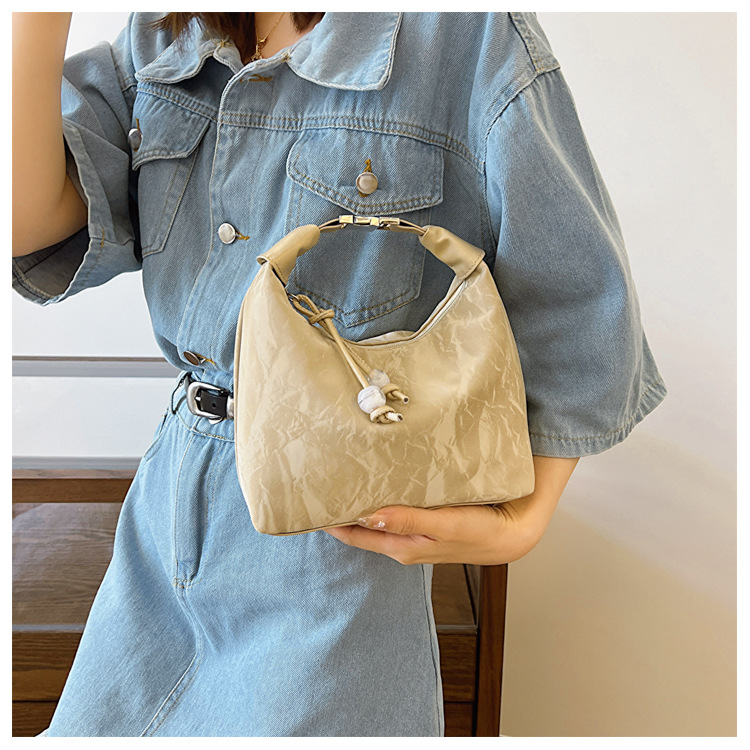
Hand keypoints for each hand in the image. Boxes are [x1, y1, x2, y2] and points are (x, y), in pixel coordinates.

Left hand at [322, 501, 538, 565]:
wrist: (512, 532)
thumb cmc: (481, 532)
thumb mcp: (444, 526)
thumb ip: (408, 521)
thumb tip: (369, 517)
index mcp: (401, 546)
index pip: (354, 534)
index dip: (330, 520)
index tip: (309, 500)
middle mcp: (402, 541)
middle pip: (360, 525)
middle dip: (339, 508)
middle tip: (317, 482)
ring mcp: (412, 531)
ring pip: (375, 516)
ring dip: (359, 501)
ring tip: (339, 477)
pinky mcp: (424, 520)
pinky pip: (393, 508)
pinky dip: (380, 497)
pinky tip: (376, 480)